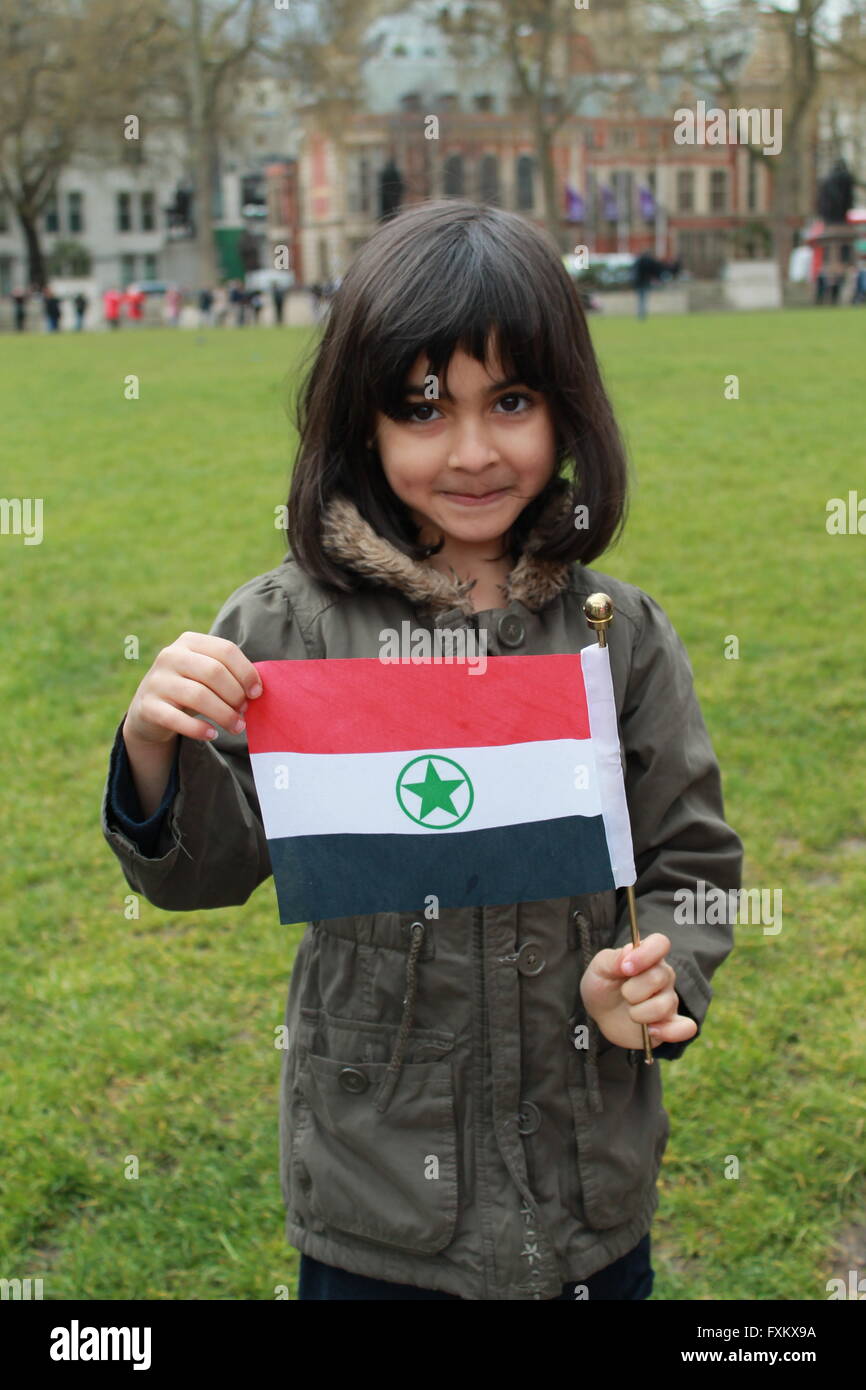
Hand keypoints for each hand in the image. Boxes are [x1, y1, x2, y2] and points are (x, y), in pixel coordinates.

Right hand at [123, 631, 262, 747]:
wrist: (150, 711)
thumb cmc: (190, 688)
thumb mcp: (207, 674)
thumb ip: (229, 674)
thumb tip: (257, 690)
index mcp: (189, 641)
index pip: (226, 650)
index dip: (246, 673)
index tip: (256, 693)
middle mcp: (170, 655)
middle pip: (214, 672)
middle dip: (235, 694)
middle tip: (244, 712)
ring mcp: (157, 680)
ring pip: (198, 695)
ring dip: (224, 714)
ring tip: (237, 726)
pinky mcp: (147, 706)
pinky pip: (177, 719)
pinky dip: (199, 729)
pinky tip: (212, 735)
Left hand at [579, 932, 697, 1050]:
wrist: (601, 1014)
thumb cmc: (603, 984)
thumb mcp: (600, 968)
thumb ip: (613, 958)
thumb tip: (630, 951)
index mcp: (648, 956)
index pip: (660, 943)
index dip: (645, 954)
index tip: (626, 968)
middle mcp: (664, 976)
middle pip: (659, 977)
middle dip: (632, 990)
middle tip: (623, 994)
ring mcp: (669, 1000)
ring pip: (664, 1006)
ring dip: (639, 1013)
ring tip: (630, 1012)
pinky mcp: (671, 1024)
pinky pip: (687, 1028)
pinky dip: (669, 1032)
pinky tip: (651, 1030)